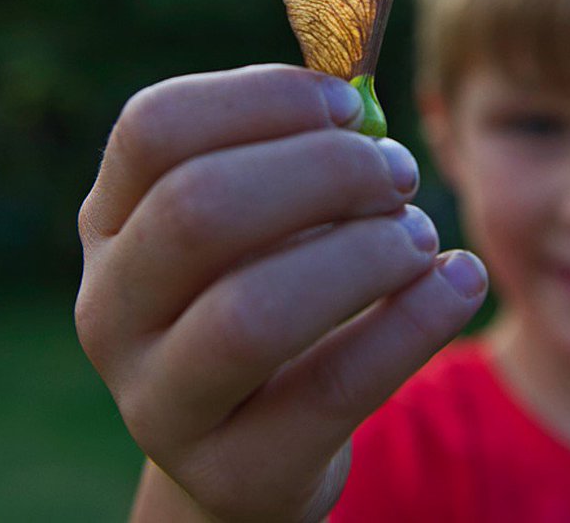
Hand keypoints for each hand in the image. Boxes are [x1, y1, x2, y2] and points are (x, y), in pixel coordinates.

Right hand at [76, 64, 487, 522]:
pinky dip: (414, 324)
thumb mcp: (258, 225)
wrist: (249, 451)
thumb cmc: (267, 297)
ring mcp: (158, 402)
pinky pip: (332, 391)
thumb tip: (356, 98)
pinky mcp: (233, 472)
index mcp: (111, 226)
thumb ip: (291, 155)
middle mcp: (110, 312)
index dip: (262, 100)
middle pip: (199, 209)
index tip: (349, 105)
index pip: (153, 129)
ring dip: (363, 255)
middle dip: (324, 173)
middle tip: (398, 173)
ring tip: (421, 237)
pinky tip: (459, 281)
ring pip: (251, 312)